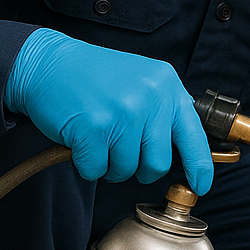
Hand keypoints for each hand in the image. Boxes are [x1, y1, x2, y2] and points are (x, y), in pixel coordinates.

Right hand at [3, 29, 213, 193]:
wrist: (49, 63)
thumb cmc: (94, 76)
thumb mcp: (142, 80)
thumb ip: (164, 109)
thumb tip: (185, 147)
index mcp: (166, 85)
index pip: (194, 136)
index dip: (199, 167)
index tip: (200, 185)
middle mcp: (149, 98)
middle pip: (158, 163)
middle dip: (139, 168)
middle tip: (121, 151)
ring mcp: (122, 113)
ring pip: (126, 170)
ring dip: (109, 164)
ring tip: (99, 138)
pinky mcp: (94, 128)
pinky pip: (96, 171)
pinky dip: (86, 164)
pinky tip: (81, 140)